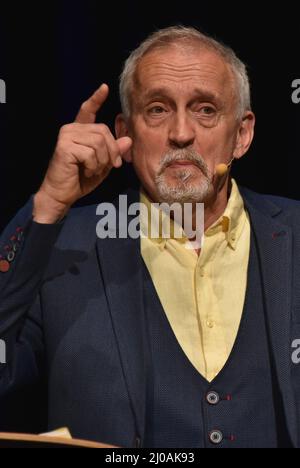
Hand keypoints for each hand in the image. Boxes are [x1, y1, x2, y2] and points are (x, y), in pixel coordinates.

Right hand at [33, 84, 131, 222]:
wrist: (62, 194)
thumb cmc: (81, 179)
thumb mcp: (103, 165)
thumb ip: (114, 152)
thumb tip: (128, 140)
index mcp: (80, 131)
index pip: (88, 110)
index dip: (96, 99)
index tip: (104, 87)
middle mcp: (71, 129)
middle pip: (104, 131)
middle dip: (112, 151)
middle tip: (110, 166)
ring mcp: (67, 136)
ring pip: (99, 142)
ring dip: (102, 161)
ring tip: (92, 170)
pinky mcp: (65, 146)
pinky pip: (91, 153)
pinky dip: (93, 166)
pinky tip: (85, 171)